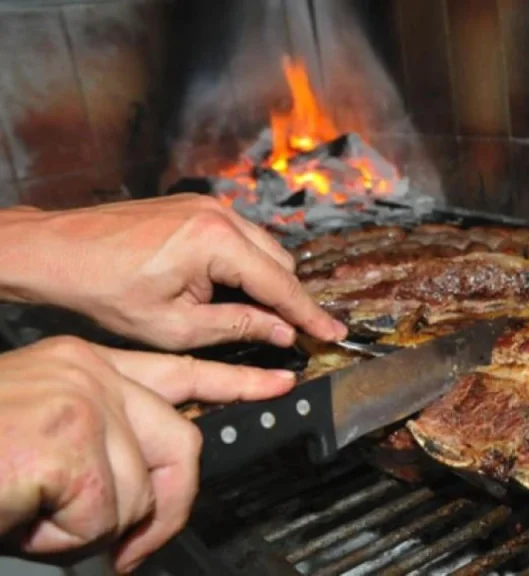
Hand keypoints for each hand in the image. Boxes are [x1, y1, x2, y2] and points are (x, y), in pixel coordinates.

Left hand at [0, 194, 346, 349]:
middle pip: (280, 262)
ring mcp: (207, 205)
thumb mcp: (176, 326)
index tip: (334, 333)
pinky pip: (240, 237)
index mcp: (217, 241)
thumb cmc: (103, 290)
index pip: (281, 284)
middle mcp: (220, 214)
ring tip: (253, 315)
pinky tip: (226, 289)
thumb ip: (239, 326)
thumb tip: (282, 332)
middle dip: (287, 299)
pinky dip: (244, 264)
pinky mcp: (195, 206)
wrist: (55, 251)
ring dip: (265, 281)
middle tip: (291, 333)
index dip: (310, 314)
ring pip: (263, 248)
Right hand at [0, 336, 295, 572]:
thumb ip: (101, 446)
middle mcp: (87, 369)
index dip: (232, 383)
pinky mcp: (65, 436)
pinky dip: (63, 540)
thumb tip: (145, 488)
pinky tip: (20, 517)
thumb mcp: (38, 443)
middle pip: (181, 443)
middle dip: (166, 509)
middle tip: (132, 553)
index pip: (179, 371)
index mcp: (82, 365)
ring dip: (87, 533)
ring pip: (138, 492)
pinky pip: (104, 515)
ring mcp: (79, 398)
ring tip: (32, 520)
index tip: (279, 382)